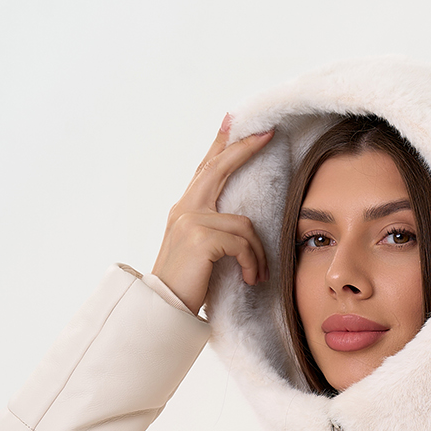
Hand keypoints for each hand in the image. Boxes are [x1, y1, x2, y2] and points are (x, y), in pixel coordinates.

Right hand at [151, 114, 273, 314]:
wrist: (162, 309)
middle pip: (219, 168)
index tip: (235, 121)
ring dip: (257, 253)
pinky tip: (250, 278)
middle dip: (245, 149)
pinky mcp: (201, 238)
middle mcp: (185, 209)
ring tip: (257, 274)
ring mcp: (191, 221)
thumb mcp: (196, 250)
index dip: (222, 144)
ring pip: (244, 224)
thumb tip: (240, 223)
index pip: (205, 169)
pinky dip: (252, 263)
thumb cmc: (184, 285)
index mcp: (184, 209)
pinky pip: (242, 244)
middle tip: (268, 133)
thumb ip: (211, 229)